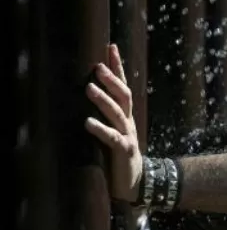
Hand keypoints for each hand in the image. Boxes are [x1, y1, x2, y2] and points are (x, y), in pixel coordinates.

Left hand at [85, 43, 142, 202]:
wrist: (135, 183)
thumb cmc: (119, 155)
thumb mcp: (114, 130)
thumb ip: (105, 114)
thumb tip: (86, 91)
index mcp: (125, 115)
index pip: (123, 86)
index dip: (118, 67)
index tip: (111, 47)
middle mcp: (128, 122)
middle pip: (124, 96)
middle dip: (112, 80)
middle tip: (98, 67)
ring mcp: (128, 135)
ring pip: (117, 113)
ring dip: (103, 100)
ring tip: (89, 88)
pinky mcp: (124, 151)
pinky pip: (112, 138)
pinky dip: (100, 129)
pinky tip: (87, 122)